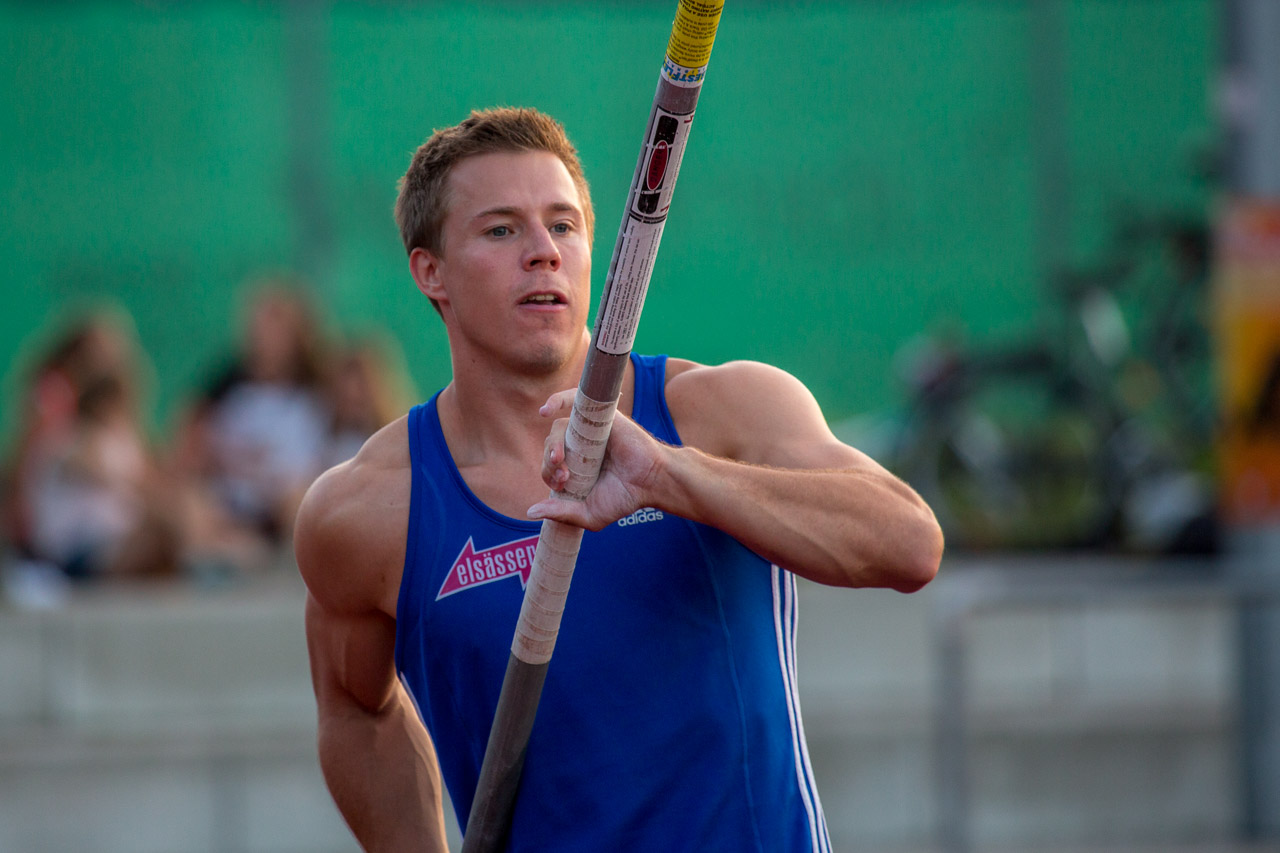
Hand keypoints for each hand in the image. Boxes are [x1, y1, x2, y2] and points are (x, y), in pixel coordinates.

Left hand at [527, 389, 663, 530]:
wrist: (651, 482)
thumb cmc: (625, 497)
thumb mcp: (589, 513)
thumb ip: (561, 513)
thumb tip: (530, 512)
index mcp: (576, 464)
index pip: (549, 462)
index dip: (547, 472)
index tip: (560, 485)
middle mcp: (580, 444)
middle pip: (551, 443)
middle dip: (549, 462)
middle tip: (563, 476)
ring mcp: (590, 428)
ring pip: (559, 426)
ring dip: (553, 444)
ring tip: (559, 459)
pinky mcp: (601, 415)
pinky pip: (575, 399)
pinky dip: (558, 400)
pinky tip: (545, 410)